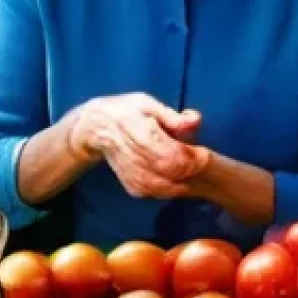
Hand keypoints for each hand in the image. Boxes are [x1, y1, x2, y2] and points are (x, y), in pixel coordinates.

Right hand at [68, 93, 210, 199]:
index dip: (194, 158)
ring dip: (181, 182)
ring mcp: (131, 175)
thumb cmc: (125, 111)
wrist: (95, 127)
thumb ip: (172, 116)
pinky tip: (174, 179)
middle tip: (198, 161)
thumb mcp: (147, 103)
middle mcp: (135, 158)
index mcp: (142, 135)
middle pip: (172, 174)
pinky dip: (168, 189)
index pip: (175, 157)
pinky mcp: (130, 184)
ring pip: (164, 189)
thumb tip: (195, 120)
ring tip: (188, 171)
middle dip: (191, 171)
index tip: (202, 152)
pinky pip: (153, 193)